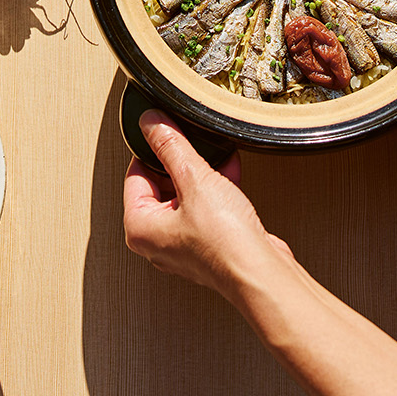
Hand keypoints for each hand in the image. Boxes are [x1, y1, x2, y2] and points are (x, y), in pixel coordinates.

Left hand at [123, 110, 290, 295]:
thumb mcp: (193, 178)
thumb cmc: (224, 241)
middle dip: (182, 163)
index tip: (166, 133)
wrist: (261, 272)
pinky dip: (217, 189)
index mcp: (140, 228)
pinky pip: (206, 208)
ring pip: (187, 195)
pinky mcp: (209, 244)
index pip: (135, 175)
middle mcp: (157, 240)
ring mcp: (184, 244)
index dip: (153, 150)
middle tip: (194, 147)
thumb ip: (170, 146)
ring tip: (216, 158)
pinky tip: (230, 172)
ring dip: (203, 174)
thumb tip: (151, 123)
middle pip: (161, 184)